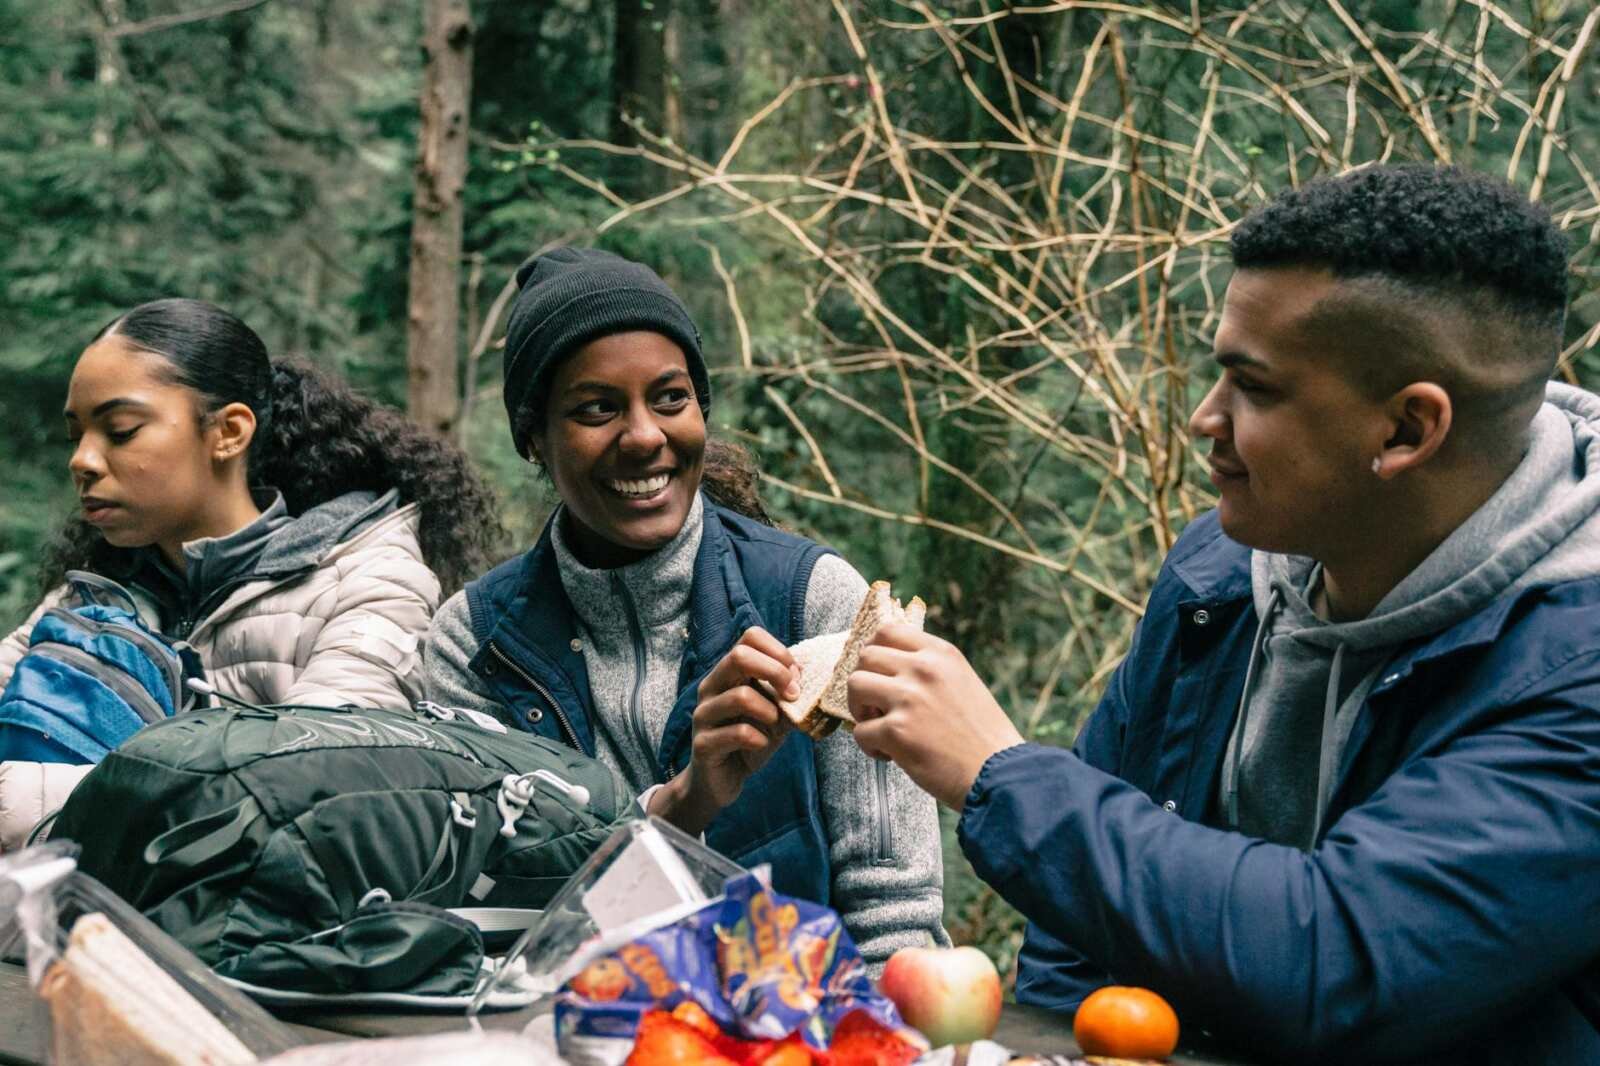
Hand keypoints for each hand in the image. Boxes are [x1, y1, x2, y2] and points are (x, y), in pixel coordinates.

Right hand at [648, 626, 798, 834]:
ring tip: (775, 725)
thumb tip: (814, 680)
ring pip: (740, 695)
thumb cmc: (749, 740)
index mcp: (728, 673)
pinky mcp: (703, 743)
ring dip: (770, 711)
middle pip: (739, 655)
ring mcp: (704, 714)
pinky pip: (738, 733)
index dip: (778, 651)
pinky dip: (760, 738)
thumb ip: (788, 696)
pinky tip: (761, 744)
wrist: (721, 780)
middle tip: (793, 695)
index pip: (749, 637)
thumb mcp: (774, 713)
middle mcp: (711, 687)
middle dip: (776, 673)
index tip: (795, 676)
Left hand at [848, 624, 1023, 810]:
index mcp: (941, 654)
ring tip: (879, 728)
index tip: (877, 673)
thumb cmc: (983, 736)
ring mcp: (909, 698)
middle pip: (865, 656)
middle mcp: (924, 669)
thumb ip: (931, 670)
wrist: (999, 774)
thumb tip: (890, 667)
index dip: (873, 651)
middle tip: (877, 707)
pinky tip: (890, 756)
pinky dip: (868, 746)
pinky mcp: (897, 732)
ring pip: (854, 686)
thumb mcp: (963, 682)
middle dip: (864, 682)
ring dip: (859, 710)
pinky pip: (859, 731)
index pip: (887, 631)